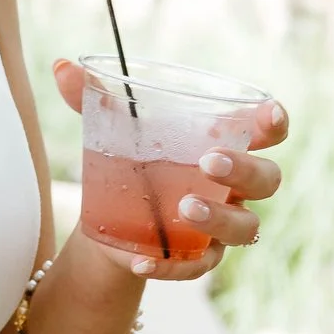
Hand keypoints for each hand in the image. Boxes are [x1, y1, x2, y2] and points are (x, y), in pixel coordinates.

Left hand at [50, 67, 288, 278]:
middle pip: (266, 179)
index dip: (274, 123)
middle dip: (244, 169)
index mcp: (224, 143)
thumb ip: (92, 96)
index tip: (269, 115)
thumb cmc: (128, 157)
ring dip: (219, 217)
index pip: (266, 132)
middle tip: (207, 162)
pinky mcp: (199, 258)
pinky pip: (198, 266)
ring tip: (184, 207)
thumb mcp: (111, 127)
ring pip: (245, 227)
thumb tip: (60, 67)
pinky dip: (173, 266)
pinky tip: (143, 260)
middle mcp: (235, 186)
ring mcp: (223, 225)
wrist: (109, 217)